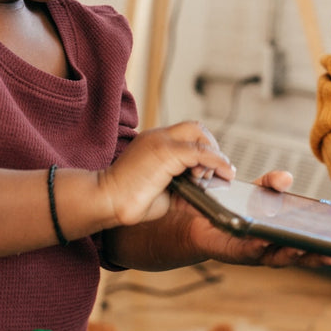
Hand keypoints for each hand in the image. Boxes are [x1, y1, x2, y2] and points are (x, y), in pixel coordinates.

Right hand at [97, 121, 233, 226]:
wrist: (107, 201)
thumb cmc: (130, 201)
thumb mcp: (166, 195)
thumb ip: (184, 192)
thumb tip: (205, 200)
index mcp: (155, 142)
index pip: (187, 134)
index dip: (204, 149)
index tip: (210, 171)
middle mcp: (158, 136)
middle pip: (196, 128)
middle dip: (212, 148)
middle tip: (216, 172)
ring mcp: (161, 141)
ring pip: (200, 135)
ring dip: (215, 157)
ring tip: (209, 179)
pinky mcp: (166, 152)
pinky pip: (201, 151)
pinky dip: (217, 161)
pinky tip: (223, 174)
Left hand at [184, 170, 330, 268]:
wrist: (190, 216)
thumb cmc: (226, 207)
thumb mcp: (254, 192)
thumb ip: (270, 184)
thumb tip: (286, 178)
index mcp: (277, 236)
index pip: (305, 245)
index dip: (324, 249)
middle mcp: (267, 248)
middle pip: (296, 255)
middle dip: (315, 257)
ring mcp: (249, 252)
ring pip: (274, 257)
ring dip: (289, 253)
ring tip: (303, 247)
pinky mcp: (230, 251)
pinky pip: (244, 250)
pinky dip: (255, 246)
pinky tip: (263, 239)